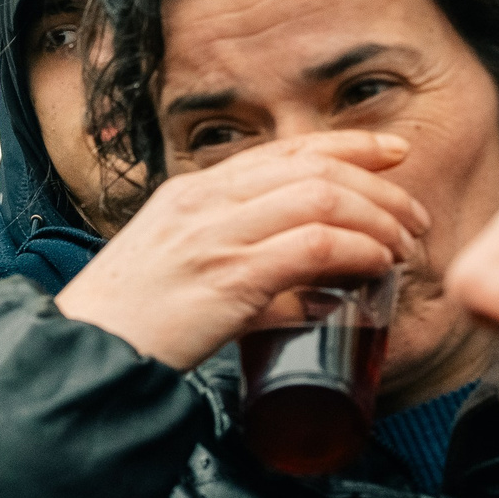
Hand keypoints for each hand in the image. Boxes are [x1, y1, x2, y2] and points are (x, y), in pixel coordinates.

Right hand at [53, 131, 427, 368]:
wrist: (84, 352)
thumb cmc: (126, 324)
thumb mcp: (178, 273)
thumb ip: (235, 268)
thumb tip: (300, 291)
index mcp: (191, 193)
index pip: (284, 151)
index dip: (347, 145)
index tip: (391, 153)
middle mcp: (205, 203)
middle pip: (314, 167)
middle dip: (379, 185)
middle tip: (414, 214)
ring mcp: (216, 237)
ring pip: (323, 198)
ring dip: (377, 217)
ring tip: (403, 244)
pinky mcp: (229, 277)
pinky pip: (314, 245)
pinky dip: (357, 249)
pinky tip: (377, 263)